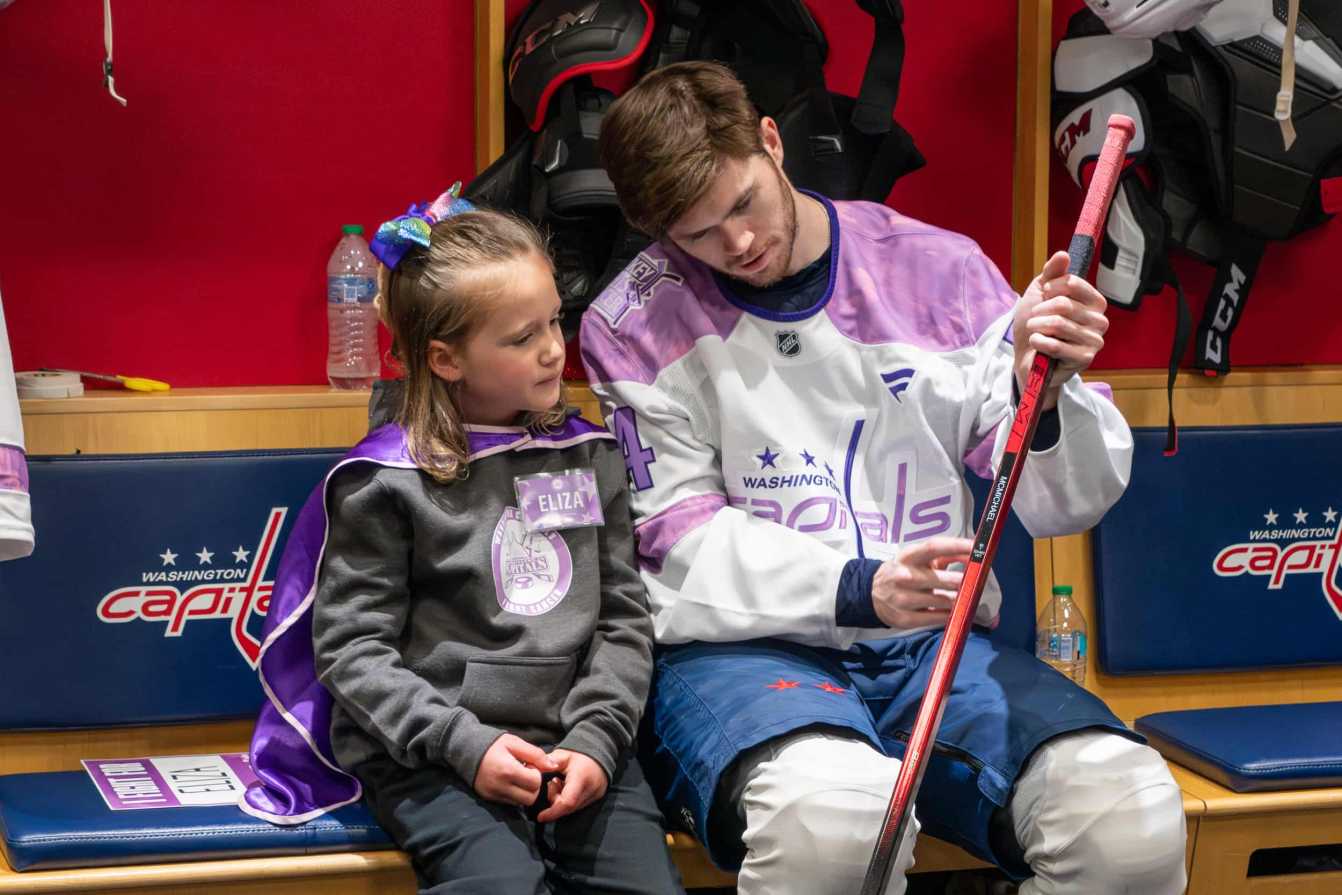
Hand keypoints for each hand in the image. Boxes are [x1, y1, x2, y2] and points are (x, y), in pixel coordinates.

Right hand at [473, 734, 558, 806]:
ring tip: (518, 777)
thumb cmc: (493, 744)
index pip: (535, 783)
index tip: (530, 765)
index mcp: (508, 770)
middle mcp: (500, 786)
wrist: (464, 749)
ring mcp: (494, 794)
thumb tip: (553, 766)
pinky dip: (515, 795)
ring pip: (521, 803)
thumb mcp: (515, 742)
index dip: (537, 774)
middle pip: (530, 797)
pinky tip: (510, 782)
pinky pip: (510, 803)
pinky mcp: (489, 798)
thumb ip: (535, 754)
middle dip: (534, 786)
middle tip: (526, 773)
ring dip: (525, 792)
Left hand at [535, 749, 608, 822]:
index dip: (552, 812)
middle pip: (568, 807)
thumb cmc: (579, 753)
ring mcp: (595, 795)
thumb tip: (532, 769)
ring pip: (573, 808)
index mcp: (581, 778)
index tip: (540, 816)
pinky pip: (579, 805)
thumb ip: (548, 763)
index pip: (567, 802)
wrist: (600, 751)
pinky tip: (566, 787)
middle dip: (555, 802)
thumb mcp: (562, 755)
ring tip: (559, 783)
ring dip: (561, 801)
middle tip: (552, 786)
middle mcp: (591, 790)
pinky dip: (569, 800)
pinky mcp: (597, 797)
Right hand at [872, 537, 972, 629]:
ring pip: (944, 601)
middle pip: (943, 579)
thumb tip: (972, 555)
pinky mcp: (905, 619)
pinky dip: (950, 615)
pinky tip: (952, 611)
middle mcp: (904, 576)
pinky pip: (938, 618)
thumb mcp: (918, 559)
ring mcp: (903, 599)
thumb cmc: (903, 572)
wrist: (872, 594)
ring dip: (959, 600)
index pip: (934, 547)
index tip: (977, 548)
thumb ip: (945, 555)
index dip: (957, 546)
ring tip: (965, 598)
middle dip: (964, 582)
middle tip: (976, 583)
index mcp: (908, 557)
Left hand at [1013, 250, 1108, 409]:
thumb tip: (1064, 254)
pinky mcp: (1084, 359)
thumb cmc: (1036, 323)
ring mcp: (1095, 341)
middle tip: (1035, 319)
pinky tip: (1038, 344)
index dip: (1049, 288)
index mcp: (1095, 301)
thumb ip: (1052, 273)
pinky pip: (1056, 345)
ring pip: (1058, 324)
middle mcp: (1100, 320)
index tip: (1044, 295)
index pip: (1071, 282)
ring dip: (1036, 327)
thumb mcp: (1040, 293)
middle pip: (1063, 304)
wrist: (1026, 355)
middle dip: (1040, 310)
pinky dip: (1038, 343)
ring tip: (1035, 332)